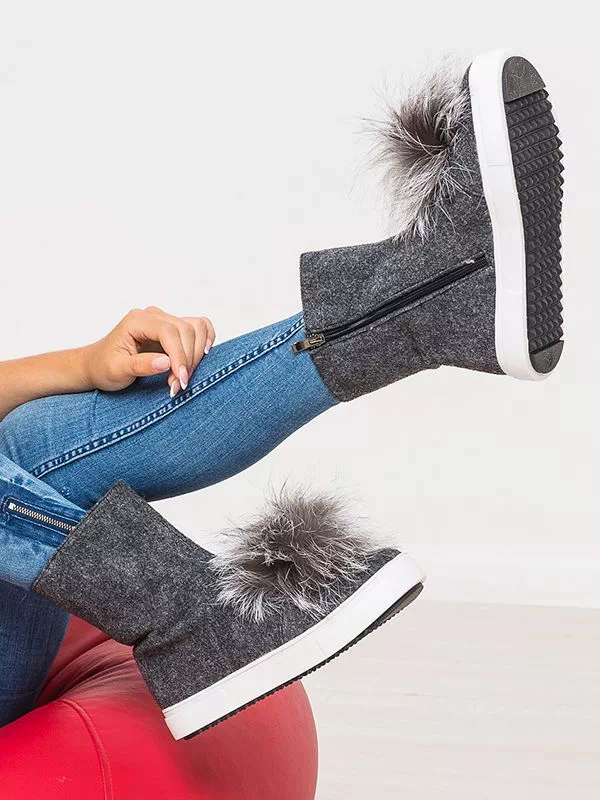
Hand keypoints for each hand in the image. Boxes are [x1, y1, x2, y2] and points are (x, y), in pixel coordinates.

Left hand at [82, 307, 215, 395]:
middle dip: (187, 360)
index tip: (180, 380)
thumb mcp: (117, 370)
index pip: (169, 332)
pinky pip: (199, 327)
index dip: (179, 356)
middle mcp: (154, 316)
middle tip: (177, 385)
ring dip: (196, 354)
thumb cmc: (104, 367)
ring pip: (196, 328)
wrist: (98, 365)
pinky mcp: (174, 329)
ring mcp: (165, 320)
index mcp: (137, 320)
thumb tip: (166, 362)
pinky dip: (205, 341)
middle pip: (186, 330)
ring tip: (182, 377)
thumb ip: (140, 365)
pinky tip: (202, 356)